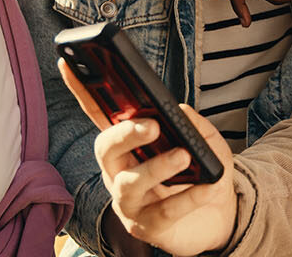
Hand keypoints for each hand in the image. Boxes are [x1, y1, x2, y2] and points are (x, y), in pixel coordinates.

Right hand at [56, 60, 234, 256]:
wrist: (221, 217)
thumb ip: (193, 124)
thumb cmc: (202, 174)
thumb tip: (178, 110)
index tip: (70, 64)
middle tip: (153, 126)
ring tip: (183, 156)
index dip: (83, 92)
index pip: (101, 115)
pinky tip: (207, 187)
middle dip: (125, 135)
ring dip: (156, 167)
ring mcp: (129, 201)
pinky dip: (187, 198)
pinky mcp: (146, 227)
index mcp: (128, 145)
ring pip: (129, 183)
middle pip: (105, 149)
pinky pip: (162, 212)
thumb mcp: (206, 143)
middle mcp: (120, 171)